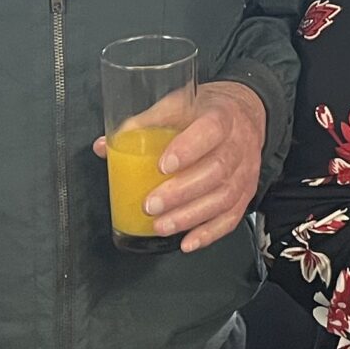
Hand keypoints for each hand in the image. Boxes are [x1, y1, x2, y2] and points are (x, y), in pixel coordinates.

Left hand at [93, 79, 267, 252]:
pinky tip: (188, 242)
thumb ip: (144, 124)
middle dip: (181, 192)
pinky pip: (232, 217)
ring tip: (161, 226)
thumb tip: (104, 146)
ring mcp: (245, 170)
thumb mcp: (178, 106)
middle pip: (216, 170)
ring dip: (190, 216)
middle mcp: (239, 144)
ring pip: (224, 197)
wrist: (245, 114)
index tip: (163, 165)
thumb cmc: (206, 111)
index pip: (210, 130)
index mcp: (221, 116)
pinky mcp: (246, 192)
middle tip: (150, 205)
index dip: (189, 149)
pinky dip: (209, 233)